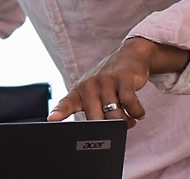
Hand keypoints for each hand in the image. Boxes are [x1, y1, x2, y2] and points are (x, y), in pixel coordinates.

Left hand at [47, 37, 189, 128]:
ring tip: (130, 120)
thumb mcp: (93, 92)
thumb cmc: (109, 80)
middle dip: (110, 128)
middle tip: (120, 126)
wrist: (129, 56)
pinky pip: (130, 104)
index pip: (66, 103)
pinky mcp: (124, 79)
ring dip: (126, 122)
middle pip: (96, 119)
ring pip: (115, 115)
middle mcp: (90, 85)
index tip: (51, 119)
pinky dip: (136, 113)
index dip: (59, 112)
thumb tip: (97, 134)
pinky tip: (138, 113)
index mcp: (80, 91)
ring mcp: (106, 81)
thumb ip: (92, 110)